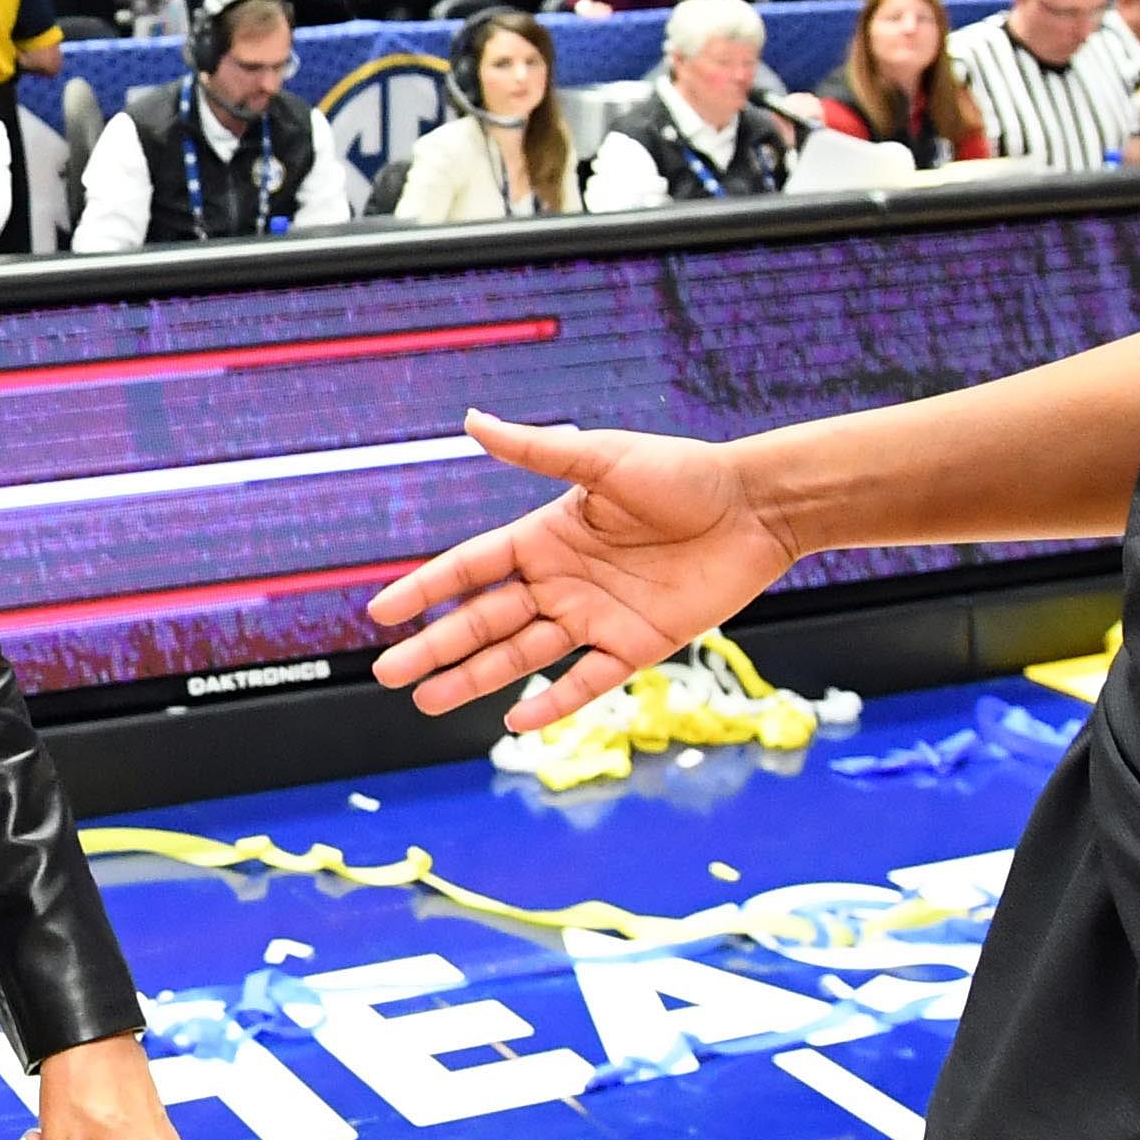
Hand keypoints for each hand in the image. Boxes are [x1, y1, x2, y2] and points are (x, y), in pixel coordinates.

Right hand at [366, 410, 802, 727]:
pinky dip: (552, 702)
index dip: (427, 590)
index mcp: (547, 535)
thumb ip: (538, 450)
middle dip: (435, 647)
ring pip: (522, 656)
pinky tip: (514, 719)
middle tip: (387, 674)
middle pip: (485, 620)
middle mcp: (563, 581)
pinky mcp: (637, 646)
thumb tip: (472, 420)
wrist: (756, 508)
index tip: (383, 613)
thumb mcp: (604, 459)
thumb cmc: (684, 474)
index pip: (472, 568)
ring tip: (426, 700)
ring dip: (474, 678)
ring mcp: (597, 617)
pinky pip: (586, 681)